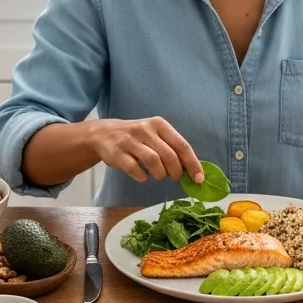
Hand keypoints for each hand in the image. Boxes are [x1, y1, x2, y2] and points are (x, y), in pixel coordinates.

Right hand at [88, 117, 204, 183]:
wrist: (103, 134)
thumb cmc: (136, 137)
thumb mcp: (154, 134)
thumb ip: (171, 148)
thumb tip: (192, 170)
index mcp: (159, 124)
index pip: (182, 145)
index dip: (192, 164)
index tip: (198, 179)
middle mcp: (145, 129)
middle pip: (169, 155)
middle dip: (176, 172)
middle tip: (174, 178)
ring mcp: (130, 141)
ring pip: (153, 161)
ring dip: (160, 174)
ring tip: (159, 176)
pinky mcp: (117, 153)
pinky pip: (135, 169)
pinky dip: (143, 176)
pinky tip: (143, 176)